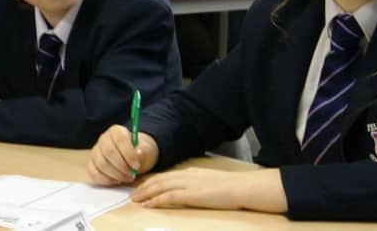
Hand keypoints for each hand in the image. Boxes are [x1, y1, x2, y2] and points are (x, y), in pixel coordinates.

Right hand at [88, 124, 158, 184]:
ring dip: (115, 175)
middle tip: (132, 175)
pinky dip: (106, 180)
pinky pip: (94, 173)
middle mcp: (104, 139)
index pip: (120, 140)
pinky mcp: (91, 164)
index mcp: (117, 131)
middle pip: (109, 152)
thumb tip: (138, 153)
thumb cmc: (139, 151)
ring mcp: (96, 152)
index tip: (137, 166)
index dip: (128, 154)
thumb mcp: (146, 149)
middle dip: (122, 167)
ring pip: (101, 164)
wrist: (132, 157)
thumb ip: (144, 150)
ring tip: (127, 178)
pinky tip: (117, 181)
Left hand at [131, 167, 287, 212]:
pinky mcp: (193, 194)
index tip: (142, 186)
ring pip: (161, 186)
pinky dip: (157, 200)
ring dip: (146, 193)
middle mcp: (188, 175)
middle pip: (160, 179)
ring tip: (135, 199)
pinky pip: (170, 196)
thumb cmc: (231, 188)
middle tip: (132, 194)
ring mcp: (190, 184)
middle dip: (144, 187)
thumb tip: (189, 191)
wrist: (243, 187)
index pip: (167, 176)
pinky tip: (149, 204)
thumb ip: (198, 184)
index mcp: (192, 172)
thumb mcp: (211, 183)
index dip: (153, 181)